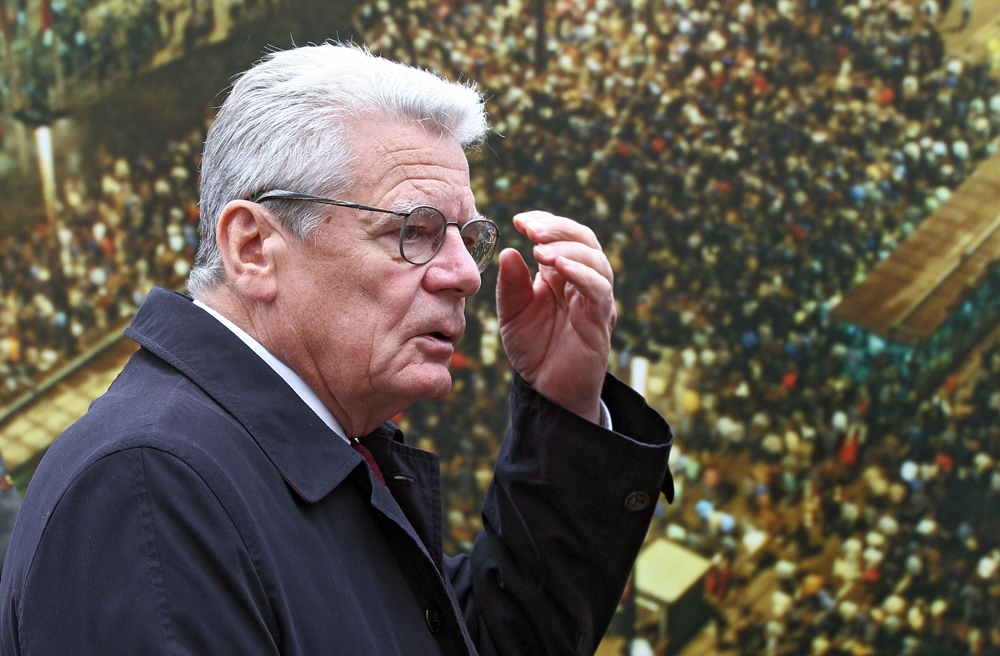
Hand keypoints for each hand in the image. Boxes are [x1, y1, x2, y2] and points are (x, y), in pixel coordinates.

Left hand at [496, 211, 616, 423]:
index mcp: (561, 274)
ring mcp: (595, 300)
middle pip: (584, 240)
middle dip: (558, 228)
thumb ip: (510, 285)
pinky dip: (581, 274)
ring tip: (539, 249)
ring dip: (568, 249)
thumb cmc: (533, 348)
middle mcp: (582, 282)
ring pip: (596, 261)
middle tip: (530, 228)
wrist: (547, 390)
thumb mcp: (512, 313)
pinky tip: (559, 267)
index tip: (519, 220)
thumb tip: (509, 251)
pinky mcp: (600, 322)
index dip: (545, 222)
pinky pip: (598, 291)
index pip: (563, 235)